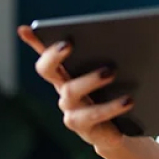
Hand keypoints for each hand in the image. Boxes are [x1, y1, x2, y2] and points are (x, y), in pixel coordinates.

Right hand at [17, 26, 133, 151]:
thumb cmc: (114, 94)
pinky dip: (111, 107)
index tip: (29, 28)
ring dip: (90, 79)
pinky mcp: (84, 128)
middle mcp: (62, 90)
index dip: (34, 41)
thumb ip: (108, 53)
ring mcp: (70, 110)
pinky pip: (93, 115)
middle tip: (69, 43)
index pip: (45, 53)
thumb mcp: (111, 71)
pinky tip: (129, 99)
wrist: (122, 130)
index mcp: (65, 73)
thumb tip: (122, 30)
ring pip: (71, 91)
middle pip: (47, 70)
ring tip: (111, 71)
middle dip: (54, 55)